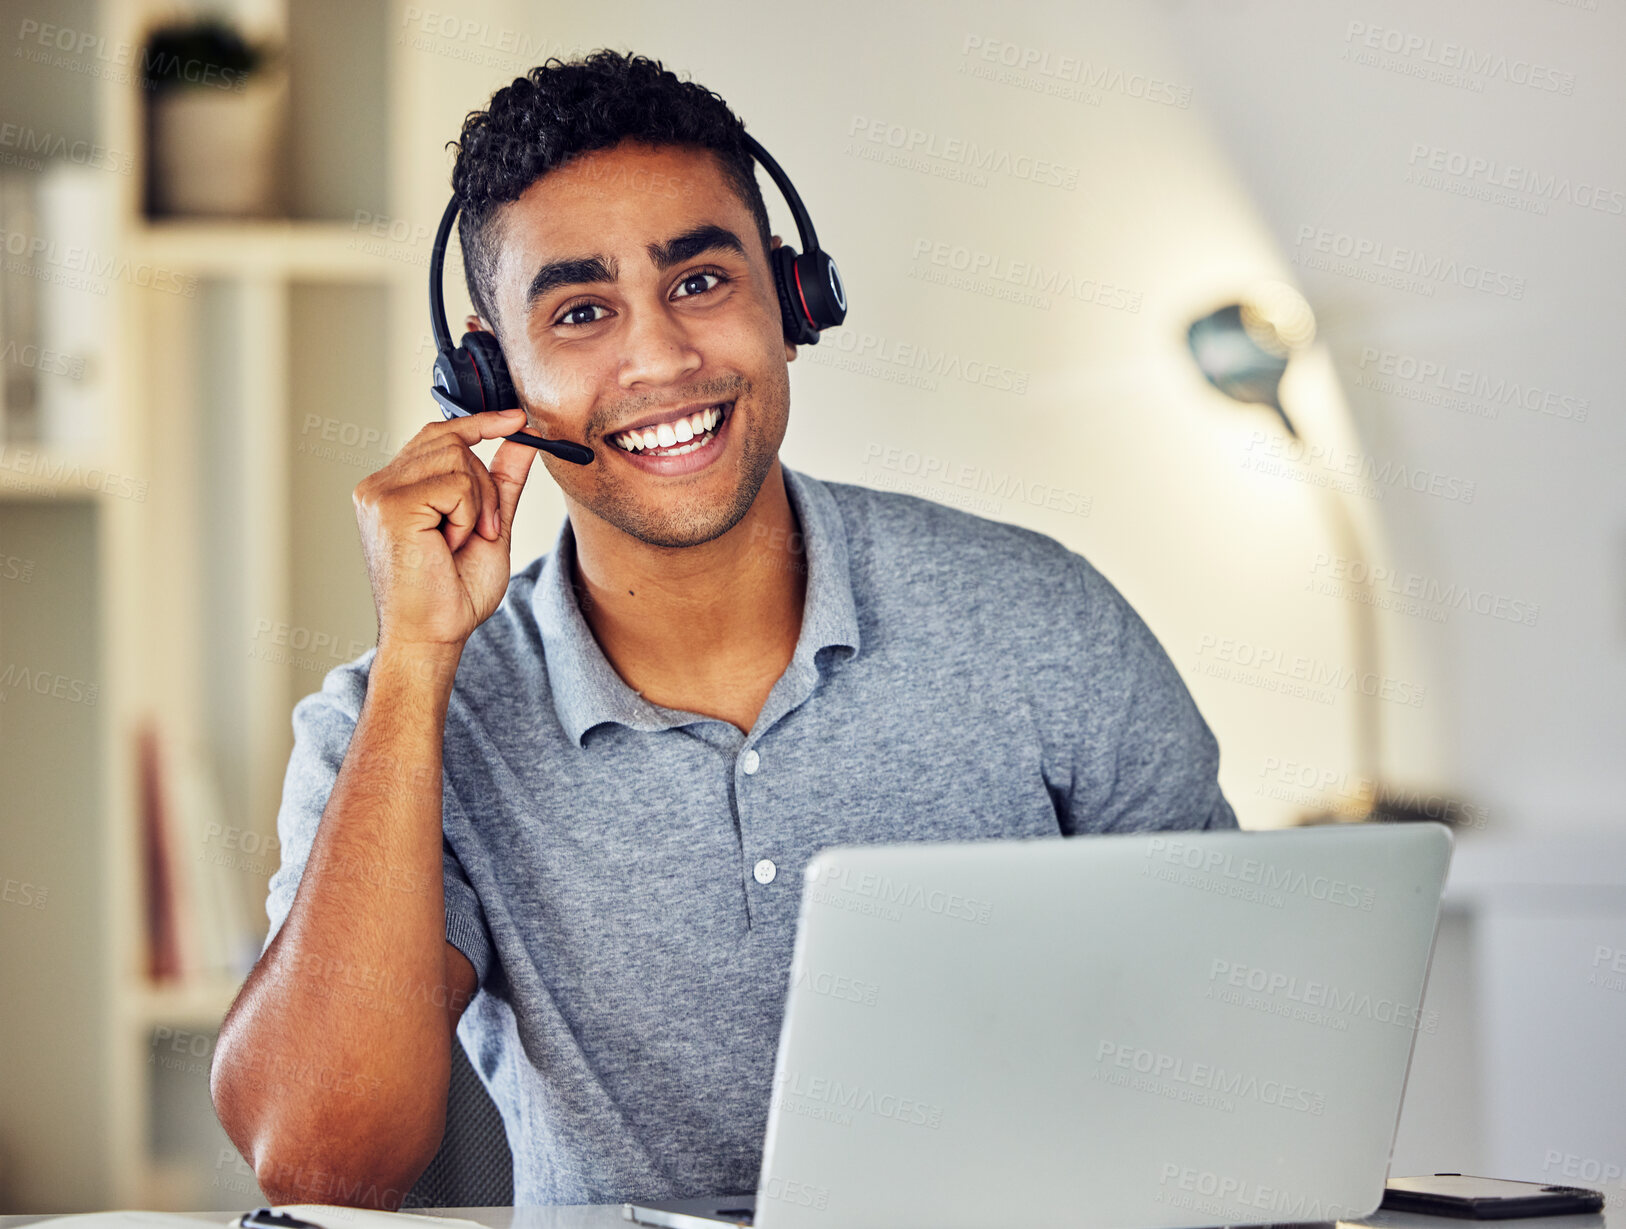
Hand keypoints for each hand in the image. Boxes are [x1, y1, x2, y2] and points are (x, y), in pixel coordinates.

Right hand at [352, 409, 535, 653]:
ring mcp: (378, 493)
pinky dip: (467, 515)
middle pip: (452, 442)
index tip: (517, 419)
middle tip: (481, 531)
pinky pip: (455, 484)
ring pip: (457, 458)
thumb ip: (501, 482)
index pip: (437, 435)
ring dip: (477, 503)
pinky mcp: (390, 505)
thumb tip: (523, 440)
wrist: (434, 635)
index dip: (478, 423)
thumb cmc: (453, 593)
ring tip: (460, 541)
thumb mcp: (488, 525)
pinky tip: (449, 545)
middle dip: (483, 485)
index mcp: (395, 488)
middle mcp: (379, 485)